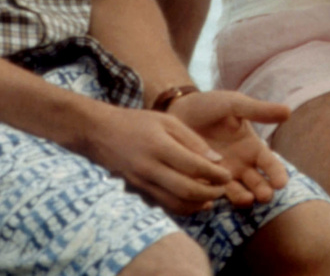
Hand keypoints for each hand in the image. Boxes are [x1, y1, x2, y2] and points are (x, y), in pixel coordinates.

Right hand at [82, 104, 232, 214]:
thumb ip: (193, 140)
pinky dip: (183, 207)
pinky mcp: (138, 192)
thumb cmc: (138, 123)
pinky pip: (165, 206)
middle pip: (187, 190)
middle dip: (211, 192)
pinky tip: (196, 201)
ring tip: (213, 196)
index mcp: (159, 146)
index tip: (228, 174)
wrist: (100, 134)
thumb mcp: (167, 121)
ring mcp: (142, 183)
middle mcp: (150, 168)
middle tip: (224, 187)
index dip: (216, 174)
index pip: (194, 167)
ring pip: (176, 204)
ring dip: (199, 204)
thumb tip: (216, 161)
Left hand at [167, 90, 290, 205]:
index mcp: (252, 147)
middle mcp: (241, 165)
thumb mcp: (235, 105)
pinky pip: (211, 192)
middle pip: (258, 183)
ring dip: (244, 198)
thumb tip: (288, 111)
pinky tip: (216, 196)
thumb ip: (258, 110)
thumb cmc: (210, 105)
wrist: (178, 110)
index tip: (281, 183)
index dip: (277, 174)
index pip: (270, 164)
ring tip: (247, 199)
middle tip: (265, 195)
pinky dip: (215, 196)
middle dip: (263, 191)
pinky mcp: (203, 180)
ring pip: (238, 192)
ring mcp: (223, 174)